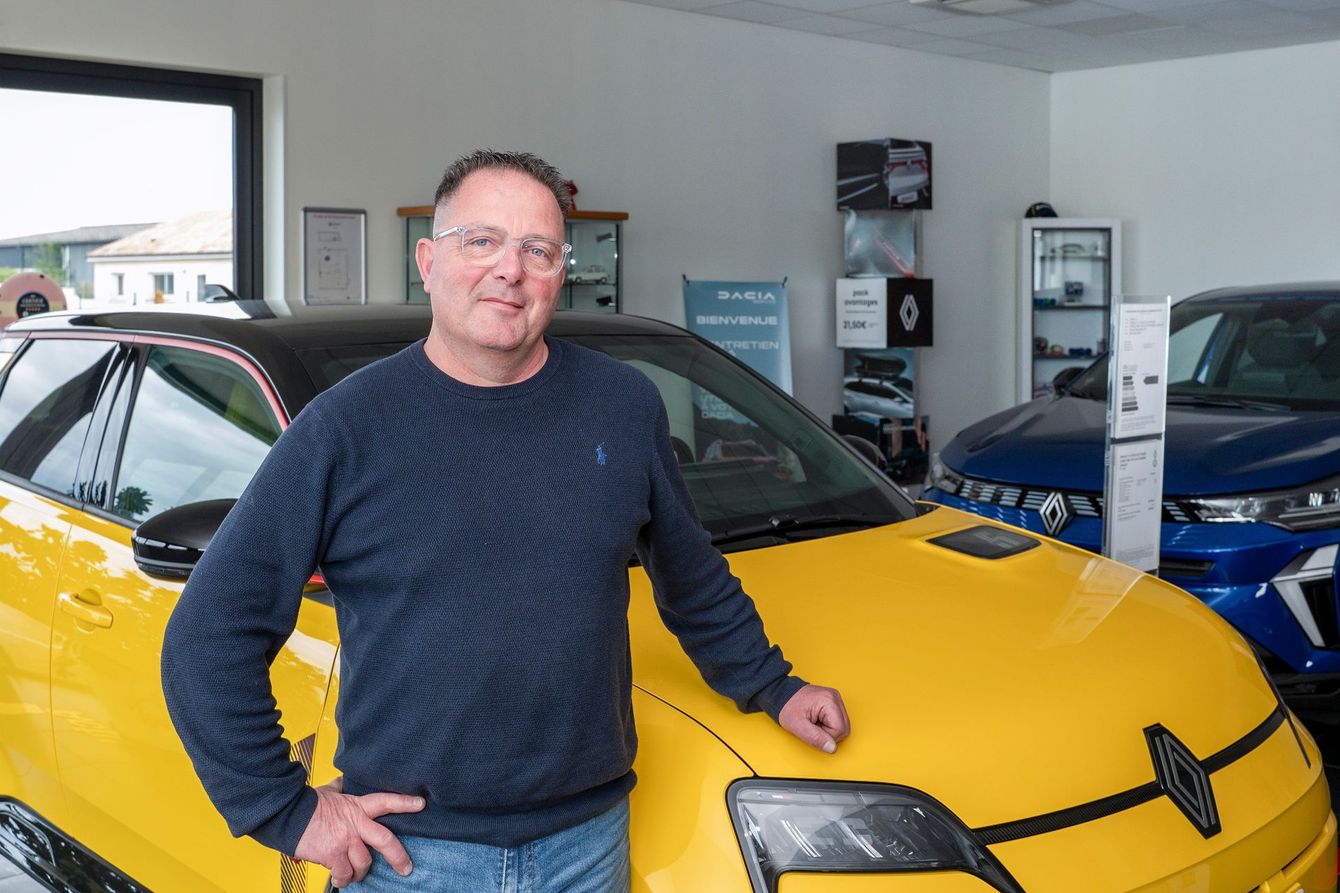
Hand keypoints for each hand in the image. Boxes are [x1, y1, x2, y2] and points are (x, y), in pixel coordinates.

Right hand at [294, 777, 425, 887]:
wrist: (288, 815)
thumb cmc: (307, 804)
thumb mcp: (329, 792)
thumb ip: (340, 789)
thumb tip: (342, 781)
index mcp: (357, 806)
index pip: (386, 801)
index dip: (404, 803)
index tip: (421, 804)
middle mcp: (355, 824)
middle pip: (385, 840)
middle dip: (399, 856)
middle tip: (406, 868)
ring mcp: (345, 840)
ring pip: (364, 863)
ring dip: (361, 872)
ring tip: (356, 873)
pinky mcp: (332, 855)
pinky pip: (345, 873)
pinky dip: (344, 879)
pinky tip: (341, 877)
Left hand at [778, 684, 849, 753]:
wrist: (782, 694)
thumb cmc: (788, 707)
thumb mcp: (797, 726)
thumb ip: (815, 738)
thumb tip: (832, 748)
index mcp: (828, 701)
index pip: (840, 730)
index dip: (826, 736)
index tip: (812, 730)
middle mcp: (835, 698)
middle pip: (844, 728)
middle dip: (828, 733)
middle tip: (813, 727)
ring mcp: (835, 699)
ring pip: (842, 725)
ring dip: (828, 729)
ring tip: (814, 722)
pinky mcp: (833, 702)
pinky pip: (838, 720)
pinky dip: (828, 724)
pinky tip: (817, 720)